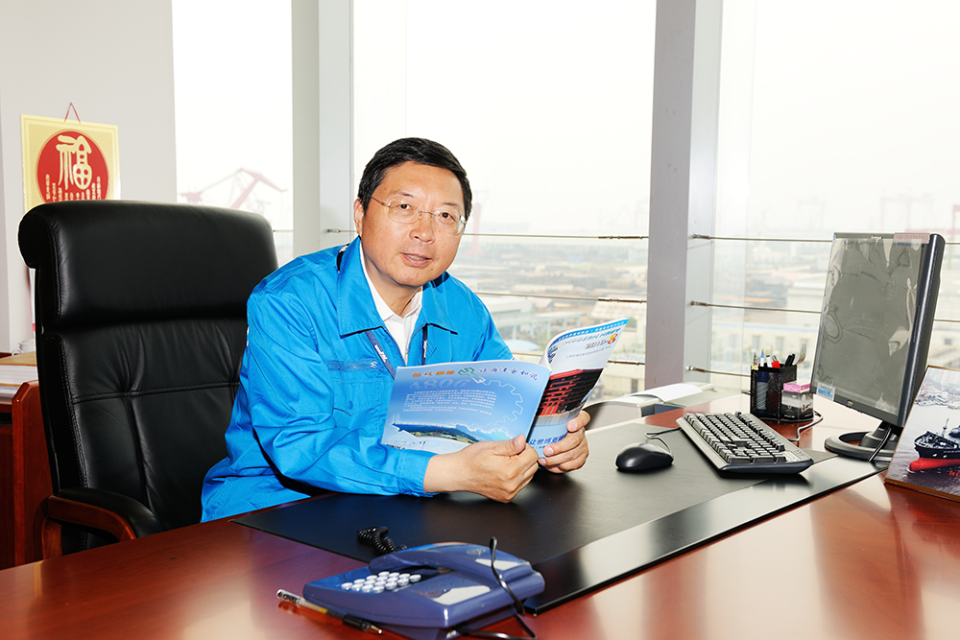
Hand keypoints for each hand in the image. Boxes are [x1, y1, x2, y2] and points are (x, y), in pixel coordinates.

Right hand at [424, 434, 539, 501]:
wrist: (459, 474)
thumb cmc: (472, 459)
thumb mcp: (491, 447)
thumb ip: (510, 445)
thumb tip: (523, 440)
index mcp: (510, 470)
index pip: (533, 456)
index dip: (524, 448)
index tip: (514, 447)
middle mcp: (512, 484)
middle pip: (533, 467)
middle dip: (524, 458)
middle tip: (509, 454)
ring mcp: (510, 493)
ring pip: (528, 477)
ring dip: (522, 468)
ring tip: (505, 463)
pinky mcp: (506, 498)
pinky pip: (521, 485)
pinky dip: (516, 478)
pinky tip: (504, 472)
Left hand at [539, 410, 589, 472]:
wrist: (554, 444)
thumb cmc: (550, 432)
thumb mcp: (548, 423)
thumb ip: (545, 421)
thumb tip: (531, 420)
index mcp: (575, 420)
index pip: (583, 418)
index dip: (578, 422)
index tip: (570, 426)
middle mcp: (581, 433)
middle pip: (575, 440)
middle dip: (559, 447)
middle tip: (547, 450)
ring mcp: (582, 445)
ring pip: (573, 454)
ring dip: (557, 459)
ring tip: (544, 460)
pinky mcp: (581, 457)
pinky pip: (574, 464)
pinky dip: (561, 466)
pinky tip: (552, 465)